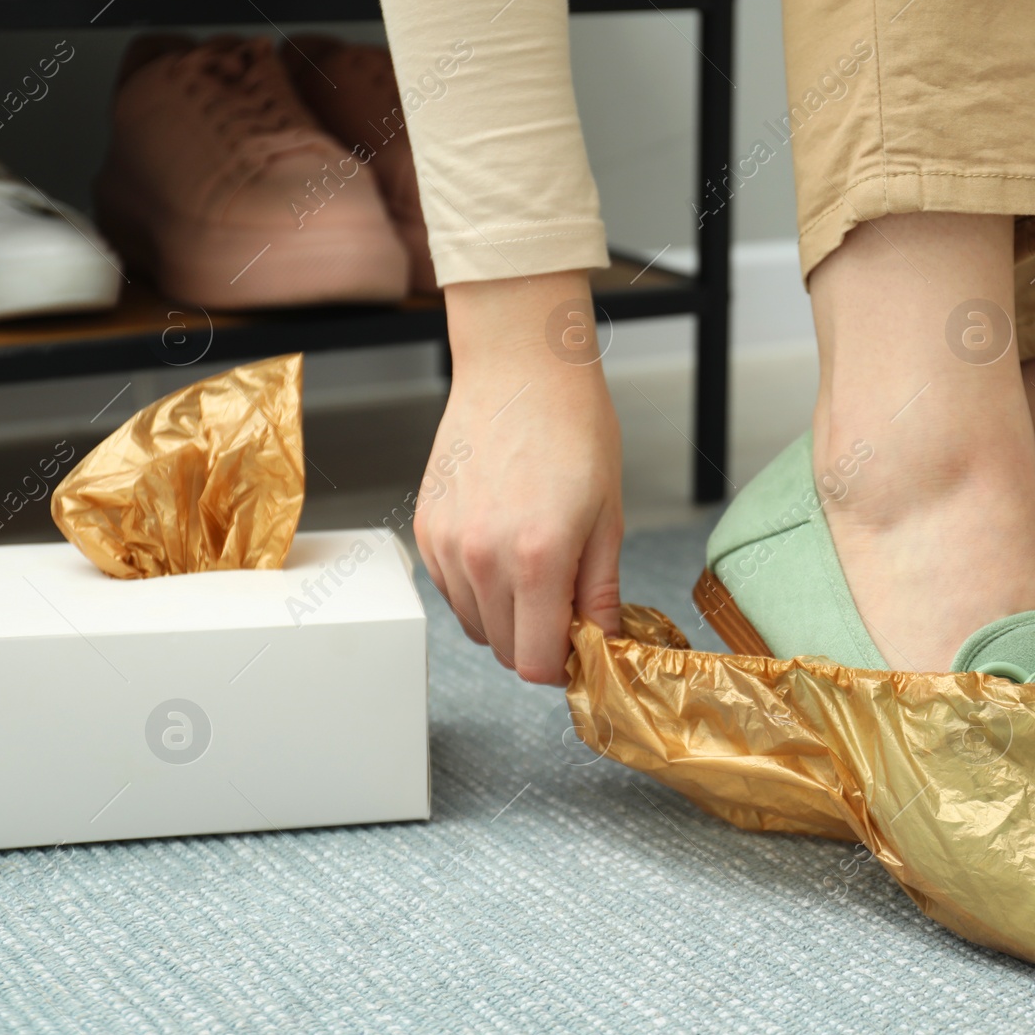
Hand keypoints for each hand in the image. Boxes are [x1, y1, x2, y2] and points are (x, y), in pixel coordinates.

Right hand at [415, 271, 622, 684]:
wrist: (520, 370)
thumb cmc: (573, 429)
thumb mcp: (608, 517)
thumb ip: (599, 591)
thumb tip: (603, 641)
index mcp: (537, 559)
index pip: (533, 663)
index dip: (562, 665)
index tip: (580, 646)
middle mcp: (481, 558)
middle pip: (502, 650)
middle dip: (537, 641)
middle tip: (566, 604)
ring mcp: (447, 544)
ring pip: (474, 625)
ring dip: (507, 617)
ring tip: (536, 569)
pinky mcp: (425, 528)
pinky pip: (451, 590)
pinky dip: (478, 589)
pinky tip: (504, 549)